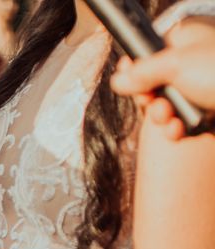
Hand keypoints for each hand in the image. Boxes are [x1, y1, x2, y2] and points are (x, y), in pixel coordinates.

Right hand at [110, 18, 214, 139]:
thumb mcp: (175, 65)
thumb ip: (141, 72)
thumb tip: (118, 79)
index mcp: (187, 41)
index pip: (149, 55)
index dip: (135, 71)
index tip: (130, 83)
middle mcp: (194, 63)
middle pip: (155, 85)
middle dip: (150, 101)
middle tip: (154, 106)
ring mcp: (202, 89)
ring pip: (168, 106)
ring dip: (162, 118)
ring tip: (169, 121)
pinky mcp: (210, 113)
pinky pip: (183, 122)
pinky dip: (178, 129)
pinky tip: (179, 131)